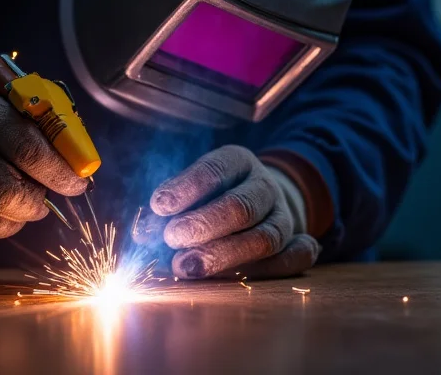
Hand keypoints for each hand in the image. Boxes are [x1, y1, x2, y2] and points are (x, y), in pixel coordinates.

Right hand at [0, 54, 89, 244]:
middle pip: (3, 194)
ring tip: (13, 205)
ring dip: (9, 224)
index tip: (77, 184)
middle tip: (42, 201)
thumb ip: (44, 127)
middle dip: (35, 206)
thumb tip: (79, 169)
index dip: (60, 174)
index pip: (27, 149)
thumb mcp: (9, 96)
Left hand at [137, 145, 320, 279]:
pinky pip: (295, 258)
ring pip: (266, 238)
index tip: (159, 205)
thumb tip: (143, 236)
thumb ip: (168, 211)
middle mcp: (265, 187)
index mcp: (238, 162)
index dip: (188, 187)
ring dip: (225, 254)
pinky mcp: (297, 243)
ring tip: (185, 266)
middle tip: (172, 237)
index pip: (216, 169)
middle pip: (243, 206)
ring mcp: (285, 216)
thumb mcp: (191, 190)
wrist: (263, 200)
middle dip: (206, 223)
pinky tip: (240, 278)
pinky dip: (272, 269)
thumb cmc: (212, 196)